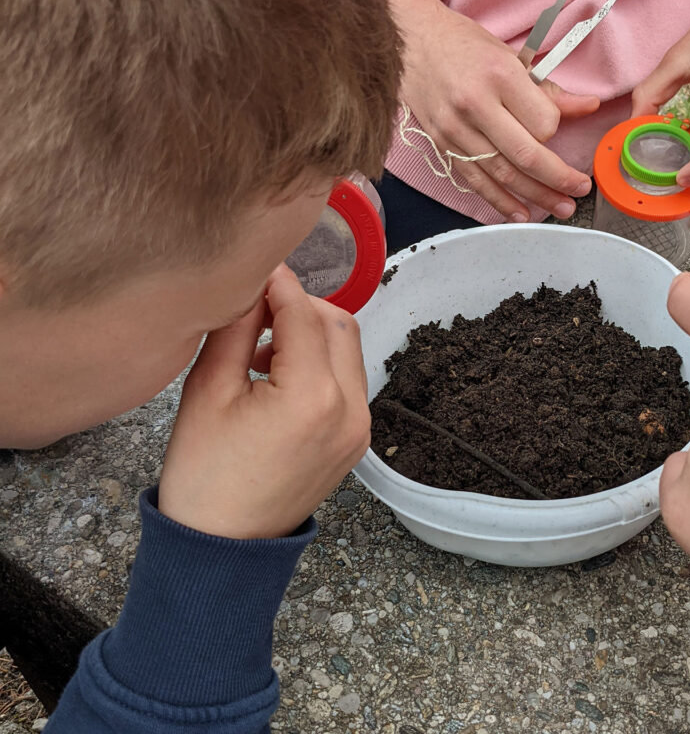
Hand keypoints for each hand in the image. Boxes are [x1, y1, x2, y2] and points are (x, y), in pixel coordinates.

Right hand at [158, 266, 370, 538]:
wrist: (222, 547)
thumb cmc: (205, 476)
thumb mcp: (208, 391)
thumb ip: (237, 328)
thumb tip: (254, 283)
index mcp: (313, 397)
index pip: (304, 314)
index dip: (278, 284)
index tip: (255, 267)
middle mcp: (350, 410)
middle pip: (339, 325)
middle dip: (300, 307)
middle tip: (256, 311)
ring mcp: (360, 429)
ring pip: (348, 351)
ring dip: (312, 335)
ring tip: (262, 350)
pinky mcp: (357, 441)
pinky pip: (348, 383)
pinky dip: (322, 366)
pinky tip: (280, 377)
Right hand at [389, 0, 598, 220]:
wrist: (411, 42)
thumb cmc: (465, 46)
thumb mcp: (510, 58)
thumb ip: (549, 90)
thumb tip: (591, 106)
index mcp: (499, 75)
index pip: (542, 122)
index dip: (554, 131)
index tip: (553, 127)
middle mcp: (476, 104)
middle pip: (526, 155)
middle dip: (558, 179)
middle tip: (580, 190)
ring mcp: (456, 129)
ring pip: (503, 174)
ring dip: (536, 196)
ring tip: (562, 207)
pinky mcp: (443, 145)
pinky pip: (476, 181)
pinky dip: (500, 201)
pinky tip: (521, 214)